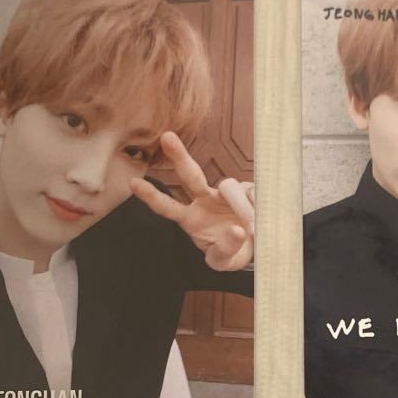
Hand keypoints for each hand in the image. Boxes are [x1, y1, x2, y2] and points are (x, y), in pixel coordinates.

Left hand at [129, 132, 254, 270]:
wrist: (253, 249)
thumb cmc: (230, 253)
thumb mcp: (224, 261)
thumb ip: (226, 250)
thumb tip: (238, 231)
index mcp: (191, 219)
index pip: (168, 207)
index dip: (152, 197)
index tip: (132, 182)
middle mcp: (205, 201)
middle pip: (191, 176)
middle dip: (179, 156)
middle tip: (166, 136)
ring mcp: (226, 194)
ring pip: (229, 187)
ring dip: (241, 208)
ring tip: (252, 229)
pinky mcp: (247, 191)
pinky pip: (252, 193)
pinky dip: (258, 206)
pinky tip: (265, 219)